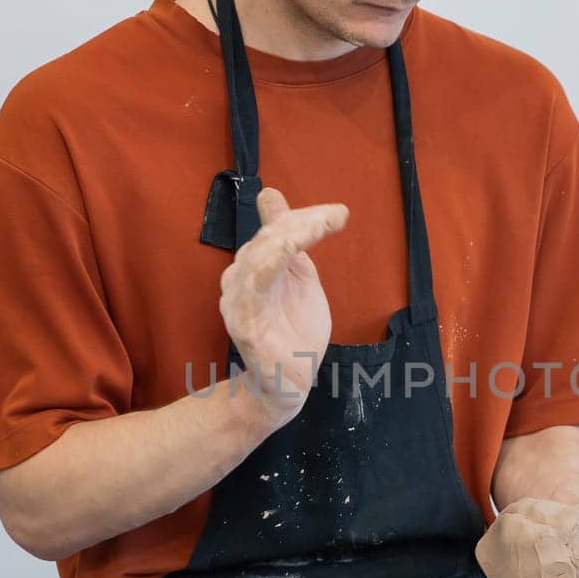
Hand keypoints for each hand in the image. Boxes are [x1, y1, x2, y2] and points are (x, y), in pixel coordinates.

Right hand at [219, 187, 347, 424]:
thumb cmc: (294, 330)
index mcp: (255, 265)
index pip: (275, 230)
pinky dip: (263, 273)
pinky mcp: (244, 329)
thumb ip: (290, 240)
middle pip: (266, 240)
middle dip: (299, 224)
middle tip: (333, 217)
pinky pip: (250, 297)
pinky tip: (285, 253)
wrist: (290, 382)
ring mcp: (239, 304)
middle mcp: (240, 280)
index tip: (339, 213)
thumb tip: (271, 195)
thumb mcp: (298, 276)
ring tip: (312, 229)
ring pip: (255, 261)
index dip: (303, 216)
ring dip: (284, 240)